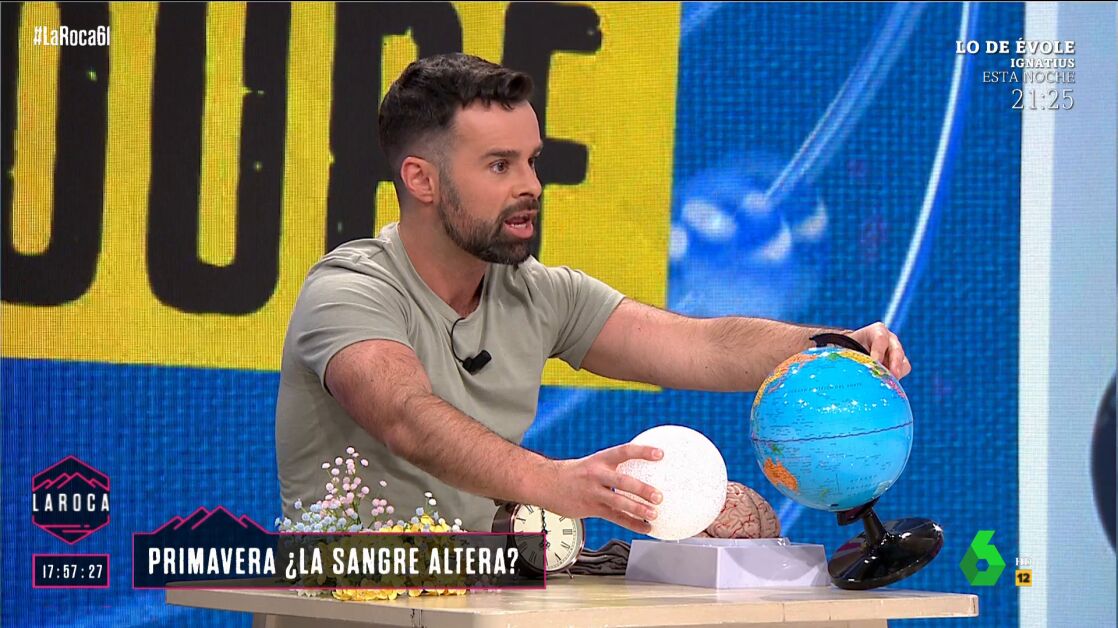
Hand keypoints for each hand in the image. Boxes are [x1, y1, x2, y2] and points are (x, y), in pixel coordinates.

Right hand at [534, 444, 664, 533]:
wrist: (546, 483)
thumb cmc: (574, 473)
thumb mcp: (592, 464)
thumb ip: (613, 467)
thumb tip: (640, 469)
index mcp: (600, 460)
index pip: (624, 451)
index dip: (642, 452)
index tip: (660, 454)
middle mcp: (597, 475)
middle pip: (622, 481)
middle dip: (642, 489)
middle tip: (659, 496)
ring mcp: (593, 492)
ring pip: (618, 502)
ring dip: (638, 509)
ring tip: (654, 514)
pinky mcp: (590, 508)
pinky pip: (614, 517)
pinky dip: (631, 523)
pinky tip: (645, 527)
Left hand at [847, 322, 910, 378]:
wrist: (856, 349)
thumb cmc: (851, 347)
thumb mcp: (848, 347)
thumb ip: (849, 354)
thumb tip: (840, 365)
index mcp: (877, 331)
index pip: (880, 338)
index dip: (878, 351)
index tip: (873, 363)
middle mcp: (890, 339)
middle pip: (896, 350)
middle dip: (894, 363)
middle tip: (891, 375)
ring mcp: (897, 351)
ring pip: (903, 362)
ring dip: (897, 373)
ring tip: (890, 383)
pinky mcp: (901, 363)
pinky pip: (904, 370)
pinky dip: (897, 378)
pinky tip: (888, 384)